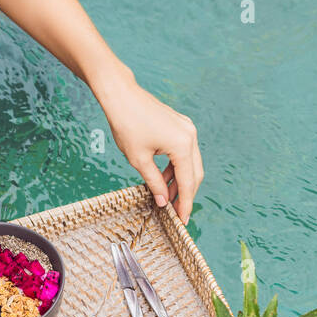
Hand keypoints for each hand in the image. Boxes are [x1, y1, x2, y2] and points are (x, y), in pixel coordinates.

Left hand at [99, 76, 202, 223]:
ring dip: (180, 181)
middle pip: (195, 174)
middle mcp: (190, 136)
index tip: (182, 221)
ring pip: (190, 163)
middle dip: (186, 194)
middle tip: (177, 213)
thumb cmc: (127, 124)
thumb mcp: (139, 160)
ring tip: (167, 197)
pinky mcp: (181, 126)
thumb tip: (164, 202)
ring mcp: (187, 129)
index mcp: (182, 145)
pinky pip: (184, 152)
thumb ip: (155, 183)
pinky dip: (176, 167)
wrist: (121, 95)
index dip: (185, 204)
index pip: (188, 182)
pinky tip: (164, 179)